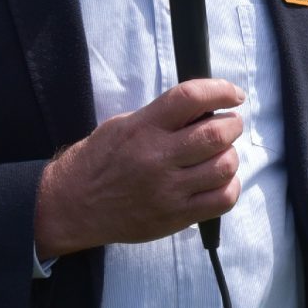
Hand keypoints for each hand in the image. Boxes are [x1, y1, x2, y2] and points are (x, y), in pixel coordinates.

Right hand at [34, 79, 242, 256]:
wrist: (74, 205)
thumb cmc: (99, 161)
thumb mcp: (123, 125)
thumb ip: (161, 116)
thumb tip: (204, 107)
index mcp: (143, 127)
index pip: (191, 98)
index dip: (221, 91)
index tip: (233, 95)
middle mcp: (157, 157)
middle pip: (216, 134)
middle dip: (232, 124)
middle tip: (228, 125)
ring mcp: (168, 190)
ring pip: (224, 166)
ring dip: (230, 155)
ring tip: (220, 154)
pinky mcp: (176, 216)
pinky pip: (222, 200)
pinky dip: (229, 186)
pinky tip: (218, 180)